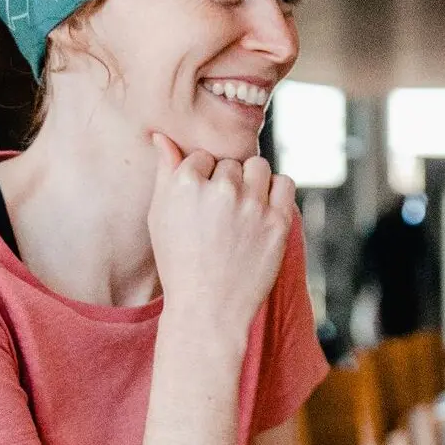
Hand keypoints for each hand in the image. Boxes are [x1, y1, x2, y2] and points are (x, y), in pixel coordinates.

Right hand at [146, 132, 297, 332]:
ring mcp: (252, 205)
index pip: (202, 157)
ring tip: (243, 209)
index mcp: (186, 182)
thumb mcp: (160, 215)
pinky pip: (285, 184)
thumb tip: (161, 136)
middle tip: (221, 213)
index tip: (200, 204)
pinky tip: (264, 210)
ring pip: (259, 167)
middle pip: (231, 163)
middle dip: (227, 181)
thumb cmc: (179, 262)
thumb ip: (165, 172)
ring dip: (253, 181)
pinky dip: (276, 192)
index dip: (201, 178)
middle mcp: (221, 189)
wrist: (208, 307)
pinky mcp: (278, 221)